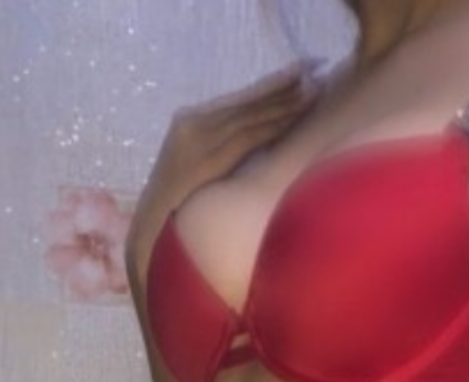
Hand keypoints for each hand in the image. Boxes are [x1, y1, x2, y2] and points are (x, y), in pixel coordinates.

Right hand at [129, 63, 321, 273]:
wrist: (152, 226)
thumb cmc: (178, 204)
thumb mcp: (199, 167)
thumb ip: (222, 148)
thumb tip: (258, 138)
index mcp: (193, 121)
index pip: (240, 100)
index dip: (271, 85)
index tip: (301, 70)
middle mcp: (194, 122)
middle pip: (247, 102)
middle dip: (282, 85)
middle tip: (316, 67)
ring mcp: (198, 138)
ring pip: (249, 116)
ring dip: (283, 102)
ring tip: (313, 88)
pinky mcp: (204, 158)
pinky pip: (245, 138)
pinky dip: (270, 126)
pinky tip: (293, 116)